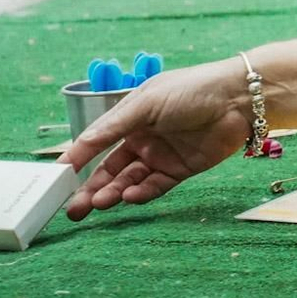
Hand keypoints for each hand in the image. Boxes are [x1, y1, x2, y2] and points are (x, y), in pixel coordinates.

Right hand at [58, 59, 252, 220]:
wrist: (239, 98)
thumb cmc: (192, 89)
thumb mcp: (146, 102)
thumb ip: (113, 126)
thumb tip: (78, 146)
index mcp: (131, 117)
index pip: (97, 142)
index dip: (77, 160)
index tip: (57, 179)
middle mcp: (143, 138)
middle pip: (110, 168)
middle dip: (91, 188)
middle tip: (73, 208)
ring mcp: (162, 154)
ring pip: (130, 180)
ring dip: (113, 192)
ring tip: (98, 203)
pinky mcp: (182, 169)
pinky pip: (156, 186)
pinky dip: (141, 193)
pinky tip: (128, 196)